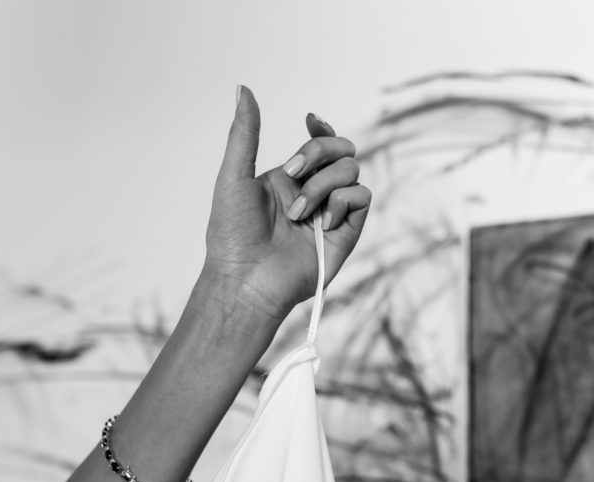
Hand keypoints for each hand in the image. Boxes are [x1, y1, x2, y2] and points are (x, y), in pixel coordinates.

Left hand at [202, 85, 370, 323]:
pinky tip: (321, 223)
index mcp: (290, 179)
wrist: (246, 281)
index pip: (320, 143)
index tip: (310, 122)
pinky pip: (362, 198)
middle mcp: (314, 193)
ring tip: (298, 213)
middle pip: (342, 150)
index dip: (322, 129)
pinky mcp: (347, 234)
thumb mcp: (233, 176)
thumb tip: (243, 88)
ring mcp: (332, 213)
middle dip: (320, 151)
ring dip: (323, 184)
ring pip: (352, 170)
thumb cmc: (232, 235)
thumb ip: (245, 133)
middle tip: (293, 171)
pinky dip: (342, 202)